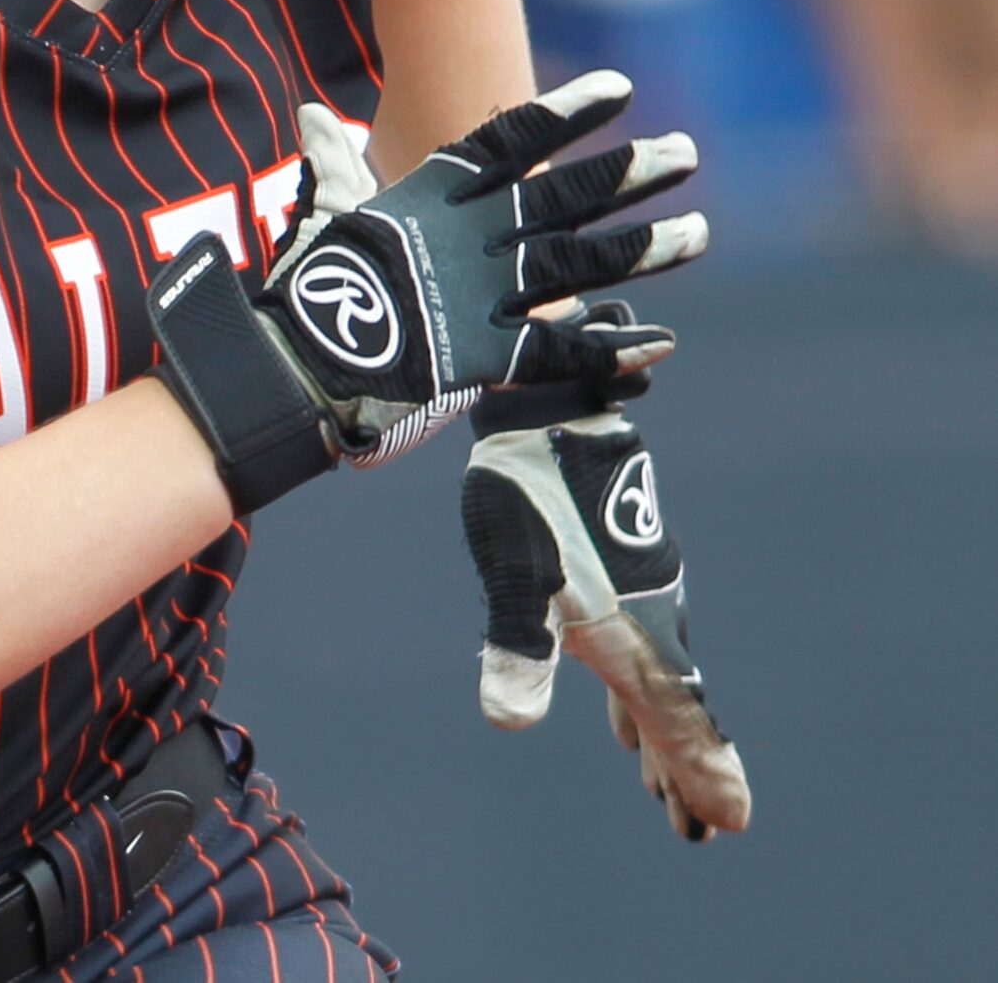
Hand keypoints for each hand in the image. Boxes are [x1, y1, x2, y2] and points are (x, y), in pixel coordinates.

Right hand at [143, 70, 706, 515]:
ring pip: (584, 262)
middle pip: (568, 194)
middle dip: (630, 172)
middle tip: (685, 154)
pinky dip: (611, 349)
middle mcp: (476, 234)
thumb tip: (314, 116)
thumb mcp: (324, 205)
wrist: (306, 351)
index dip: (570, 111)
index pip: (514, 137)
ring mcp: (489, 291)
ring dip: (646, 249)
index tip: (620, 89)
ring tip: (699, 234)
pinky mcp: (493, 353)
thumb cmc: (308, 275)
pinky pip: (565, 349)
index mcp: (437, 192)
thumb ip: (332, 160)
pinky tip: (658, 341)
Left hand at [463, 351, 752, 840]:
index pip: (679, 721)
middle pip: (675, 711)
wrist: (548, 407)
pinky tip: (615, 707)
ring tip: (654, 783)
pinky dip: (635, 692)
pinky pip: (639, 649)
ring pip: (657, 680)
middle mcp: (650, 619)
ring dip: (660, 734)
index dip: (702, 772)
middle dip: (684, 770)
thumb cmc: (528, 491)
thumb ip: (518, 644)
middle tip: (697, 829)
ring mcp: (640, 594)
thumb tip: (508, 722)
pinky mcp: (620, 570)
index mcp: (635, 634)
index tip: (728, 825)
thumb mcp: (515, 570)